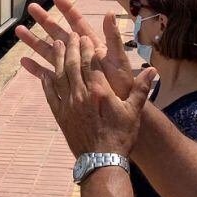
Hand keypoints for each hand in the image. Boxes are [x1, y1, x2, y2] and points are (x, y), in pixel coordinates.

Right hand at [17, 0, 136, 99]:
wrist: (121, 105)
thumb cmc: (122, 82)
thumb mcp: (119, 59)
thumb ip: (113, 37)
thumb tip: (109, 13)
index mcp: (92, 44)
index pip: (77, 22)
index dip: (66, 9)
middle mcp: (79, 53)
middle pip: (58, 32)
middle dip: (45, 20)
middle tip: (31, 7)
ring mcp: (71, 67)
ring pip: (49, 50)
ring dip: (34, 41)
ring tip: (19, 30)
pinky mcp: (66, 83)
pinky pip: (48, 74)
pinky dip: (36, 68)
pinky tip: (24, 62)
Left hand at [18, 0, 155, 155]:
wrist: (102, 161)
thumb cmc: (120, 137)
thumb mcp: (133, 112)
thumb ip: (141, 90)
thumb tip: (153, 70)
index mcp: (100, 91)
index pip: (91, 63)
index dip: (87, 47)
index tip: (84, 35)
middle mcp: (81, 94)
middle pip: (73, 64)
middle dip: (71, 47)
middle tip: (69, 35)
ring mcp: (68, 104)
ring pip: (60, 75)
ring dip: (57, 58)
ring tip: (55, 44)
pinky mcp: (60, 115)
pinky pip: (50, 94)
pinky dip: (46, 81)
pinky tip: (43, 72)